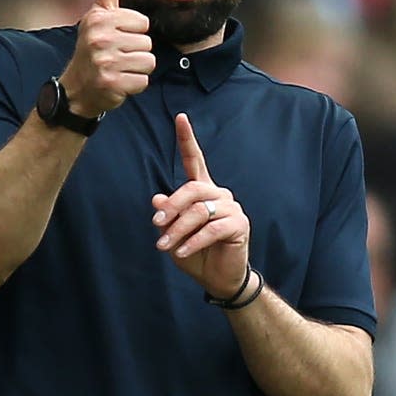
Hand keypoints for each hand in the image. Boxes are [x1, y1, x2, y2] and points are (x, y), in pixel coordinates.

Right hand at [60, 0, 155, 116]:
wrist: (77, 89)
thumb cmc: (93, 48)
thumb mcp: (98, 14)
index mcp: (99, 18)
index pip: (142, 23)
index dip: (134, 33)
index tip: (115, 39)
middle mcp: (99, 37)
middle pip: (147, 43)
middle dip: (136, 52)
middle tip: (115, 57)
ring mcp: (104, 61)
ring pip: (148, 61)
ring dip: (137, 69)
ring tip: (118, 69)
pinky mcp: (111, 82)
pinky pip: (143, 80)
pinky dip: (134, 85)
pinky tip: (118, 82)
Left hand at [152, 113, 249, 297]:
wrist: (218, 278)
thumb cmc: (195, 253)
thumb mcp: (173, 234)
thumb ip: (167, 216)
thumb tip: (157, 199)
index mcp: (203, 191)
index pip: (195, 160)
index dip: (187, 139)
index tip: (180, 118)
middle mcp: (218, 194)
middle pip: (191, 189)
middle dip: (171, 208)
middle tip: (156, 225)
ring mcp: (231, 208)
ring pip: (199, 211)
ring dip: (178, 229)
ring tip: (165, 246)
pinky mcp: (239, 225)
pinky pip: (211, 229)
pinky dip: (193, 241)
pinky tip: (183, 252)